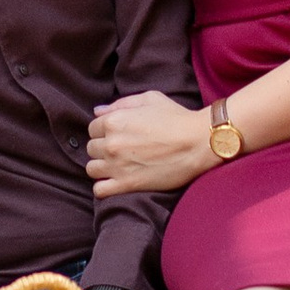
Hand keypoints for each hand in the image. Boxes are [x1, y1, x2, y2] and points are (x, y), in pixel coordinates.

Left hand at [85, 91, 214, 196]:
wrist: (198, 143)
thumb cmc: (177, 118)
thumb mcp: (150, 99)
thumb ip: (121, 103)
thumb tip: (98, 111)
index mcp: (114, 121)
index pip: (92, 128)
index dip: (104, 131)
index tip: (118, 135)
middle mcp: (111, 143)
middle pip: (91, 148)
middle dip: (102, 148)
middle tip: (120, 150)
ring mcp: (117, 165)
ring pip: (92, 168)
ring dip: (101, 167)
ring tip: (117, 166)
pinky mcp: (127, 184)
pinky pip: (100, 189)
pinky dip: (104, 187)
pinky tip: (115, 182)